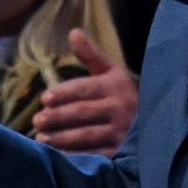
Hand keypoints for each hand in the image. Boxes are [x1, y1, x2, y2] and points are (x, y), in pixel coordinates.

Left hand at [32, 28, 137, 155]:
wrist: (151, 122)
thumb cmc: (122, 95)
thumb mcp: (110, 72)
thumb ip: (90, 55)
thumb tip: (73, 32)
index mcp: (115, 86)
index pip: (85, 89)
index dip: (63, 93)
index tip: (44, 99)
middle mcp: (119, 108)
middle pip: (82, 113)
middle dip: (57, 117)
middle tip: (37, 120)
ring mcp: (120, 132)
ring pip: (85, 135)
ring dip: (61, 138)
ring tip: (41, 138)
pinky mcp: (118, 151)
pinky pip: (92, 154)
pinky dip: (73, 155)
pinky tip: (57, 154)